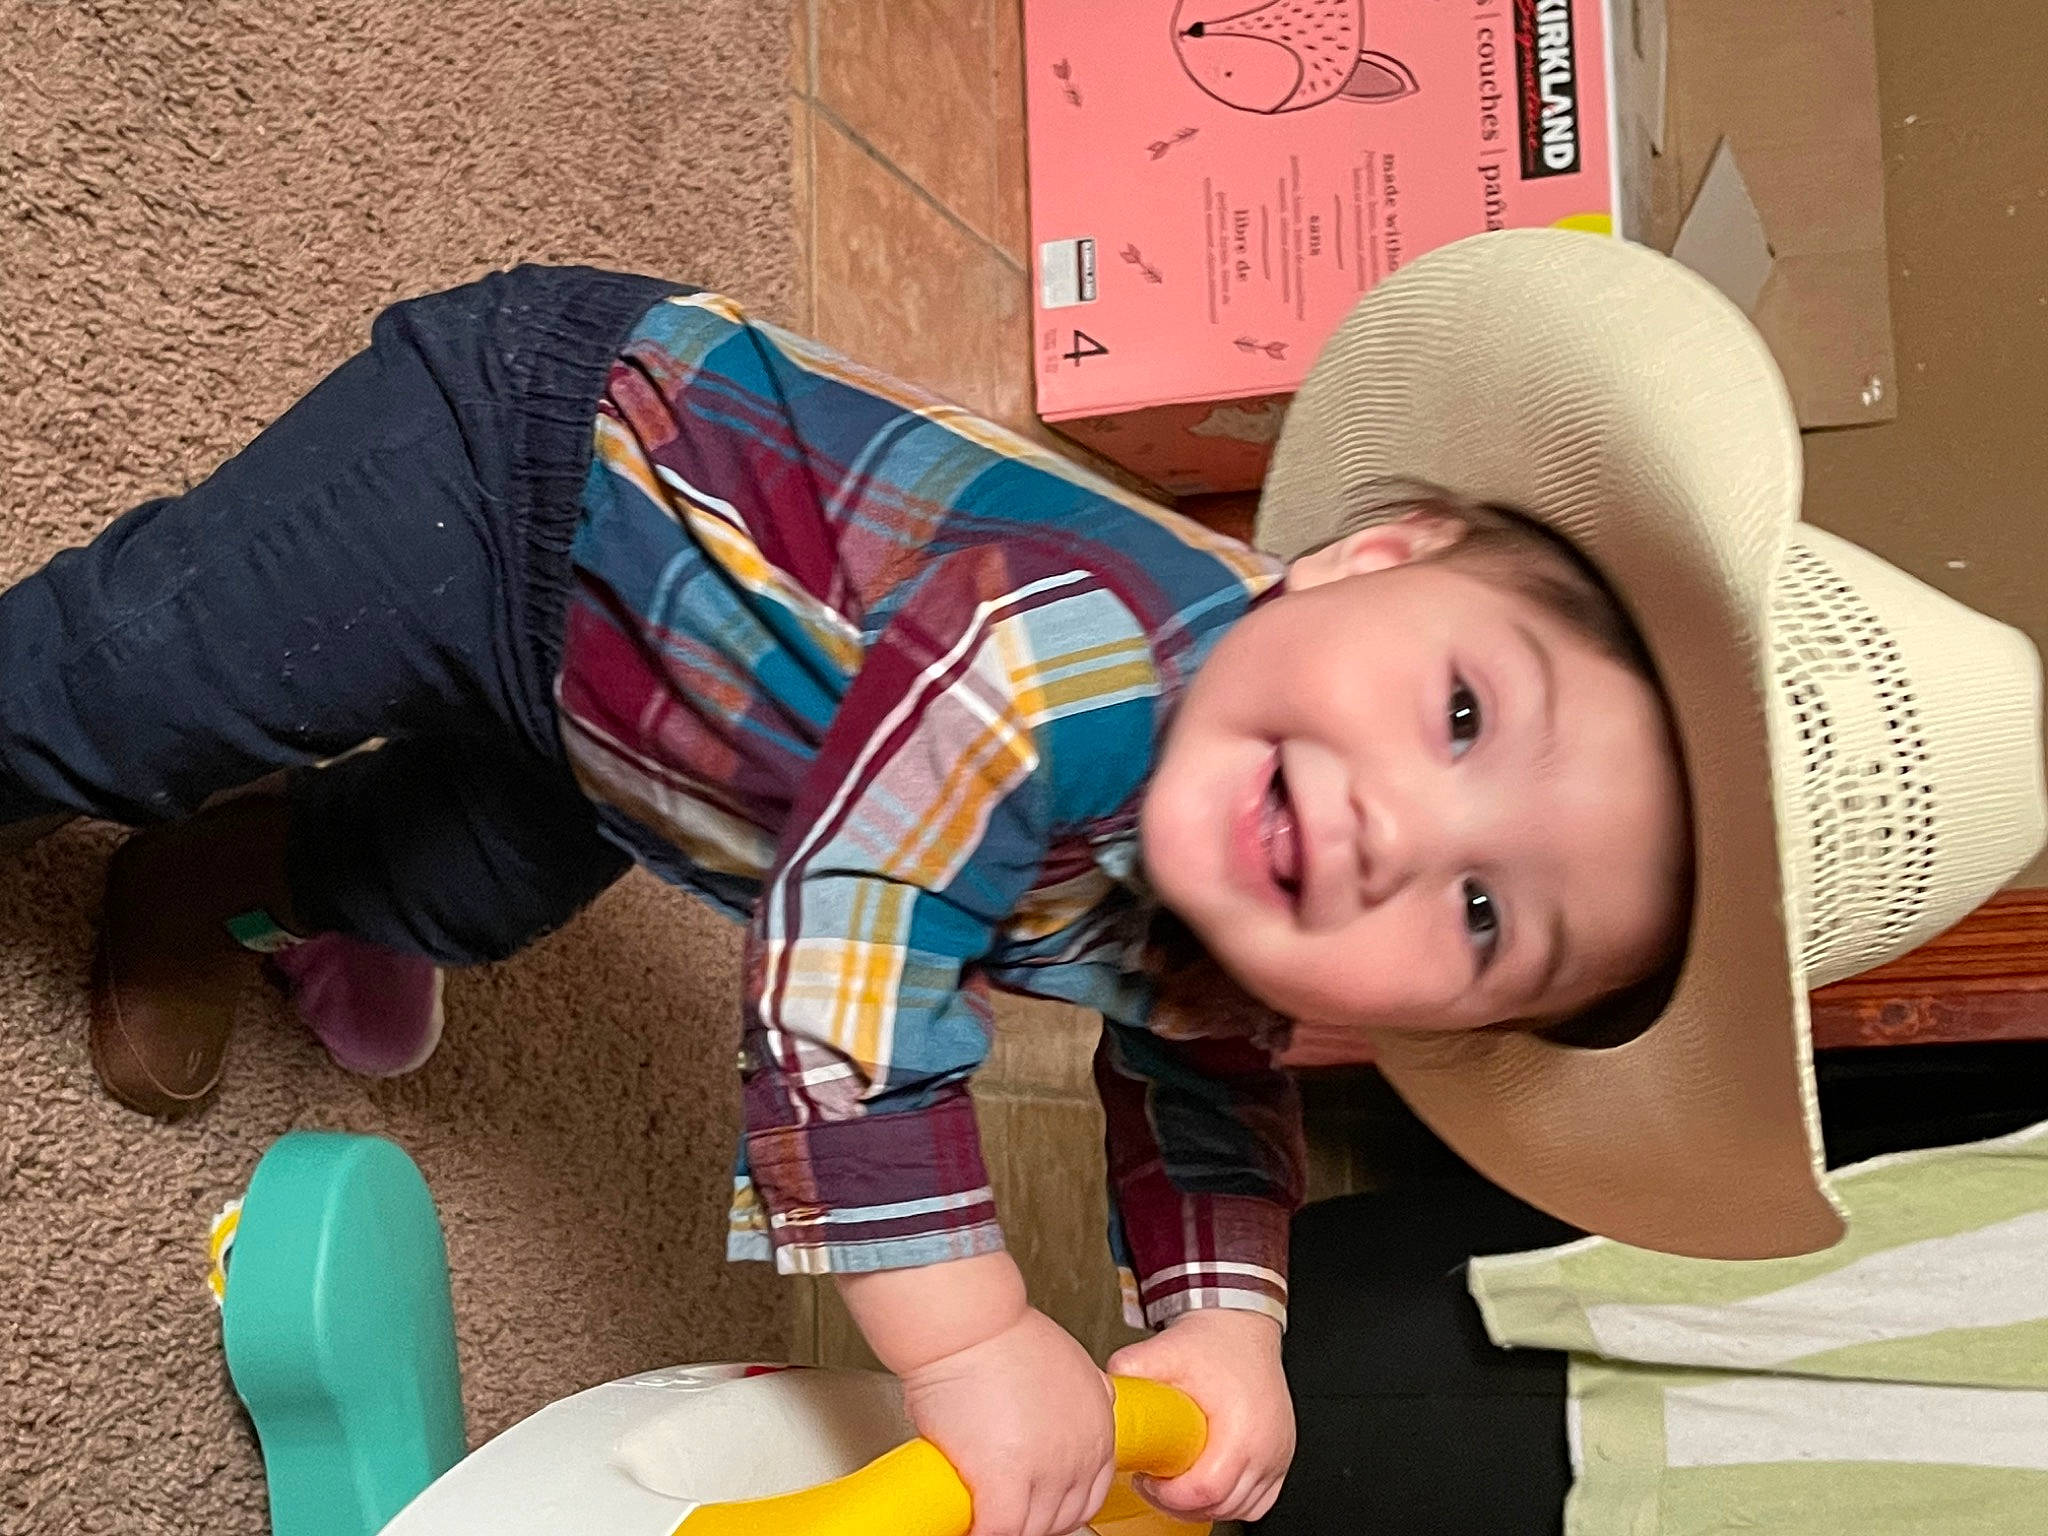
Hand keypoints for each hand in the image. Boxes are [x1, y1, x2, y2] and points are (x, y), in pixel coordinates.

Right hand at [900, 1306, 1117, 1535]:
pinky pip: (998, 1529)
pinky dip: (980, 1530)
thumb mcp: (1068, 1361)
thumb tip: (1077, 1409)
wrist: (970, 1323)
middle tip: (1004, 1509)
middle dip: (1031, 1519)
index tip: (1036, 1506)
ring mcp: (1047, 1469)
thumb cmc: (1002, 1334)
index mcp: (1099, 1428)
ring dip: (1006, 1525)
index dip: (1059, 1507)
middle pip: (1061, 1518)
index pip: (1091, 1496)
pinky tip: (968, 1520)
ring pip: (1030, 1529)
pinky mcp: (1005, 1479)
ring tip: (982, 1510)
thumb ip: (1084, 1393)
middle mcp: (1081, 1453)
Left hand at [1107, 1308, 1293, 1522]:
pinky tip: (1205, 1485)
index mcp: (1241, 1429)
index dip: (1170, 1496)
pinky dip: (1230, 1501)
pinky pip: (1257, 1501)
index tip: (1149, 1479)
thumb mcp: (1168, 1350)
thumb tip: (1106, 1386)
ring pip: (1241, 1508)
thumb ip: (1133, 1366)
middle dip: (1181, 1503)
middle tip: (1155, 1482)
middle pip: (1222, 1505)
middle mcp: (1266, 1447)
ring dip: (1205, 1506)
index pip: (1206, 1490)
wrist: (1242, 1328)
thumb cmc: (1214, 1343)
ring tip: (1177, 1482)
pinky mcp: (1280, 1458)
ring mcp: (1277, 1456)